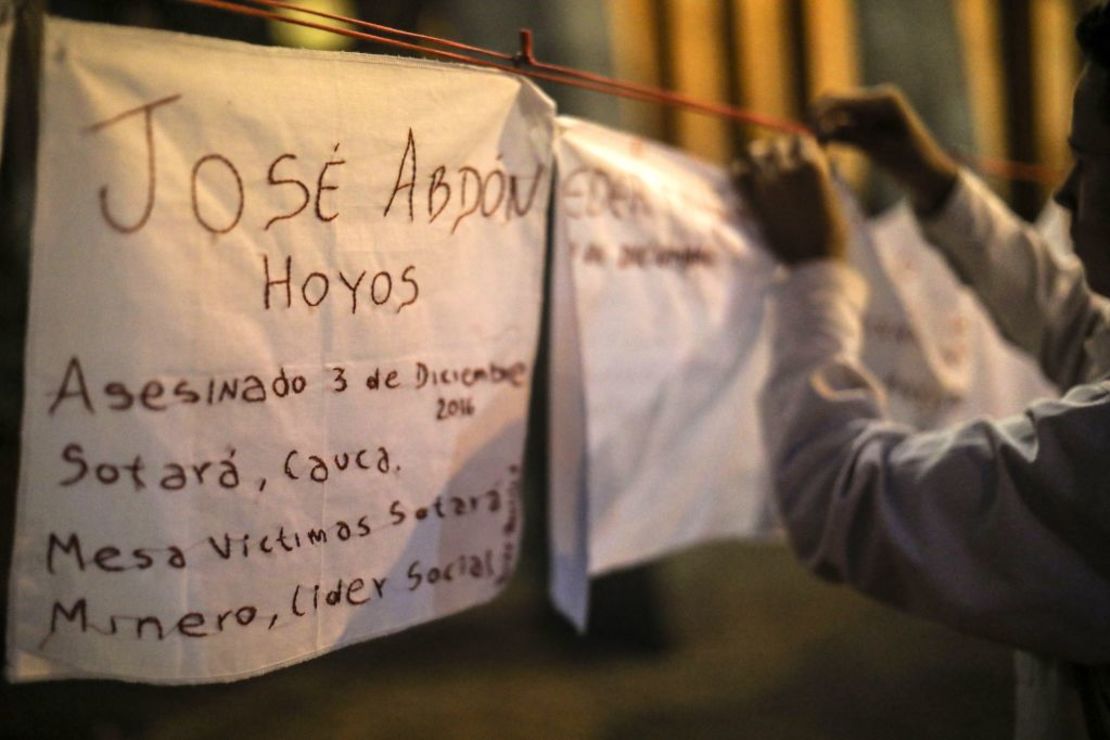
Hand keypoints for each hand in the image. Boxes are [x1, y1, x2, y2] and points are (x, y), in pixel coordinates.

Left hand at [734, 135, 847, 265]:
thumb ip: (828, 173)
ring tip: (768, 170)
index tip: (804, 158)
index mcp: (811, 165)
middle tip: (786, 166)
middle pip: (778, 145)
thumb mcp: (838, 195)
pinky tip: (750, 179)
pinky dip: (742, 171)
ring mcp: (765, 184)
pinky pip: (737, 174)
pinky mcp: (751, 200)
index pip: (801, 139)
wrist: (812, 258)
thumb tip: (829, 160)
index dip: (803, 148)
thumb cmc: (833, 230)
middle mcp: (786, 170)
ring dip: (761, 158)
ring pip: (755, 153)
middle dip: (782, 152)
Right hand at [811, 85, 958, 213]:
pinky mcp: (867, 120)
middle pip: (832, 102)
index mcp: (883, 99)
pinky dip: (830, 134)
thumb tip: (817, 132)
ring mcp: (871, 108)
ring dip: (822, 129)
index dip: (819, 118)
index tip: (811, 143)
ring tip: (820, 151)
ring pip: (833, 112)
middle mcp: (876, 98)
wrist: (928, 173)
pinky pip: (840, 122)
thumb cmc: (910, 162)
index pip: (838, 100)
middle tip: (811, 147)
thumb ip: (848, 136)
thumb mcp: (877, 150)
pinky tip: (828, 149)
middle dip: (818, 121)